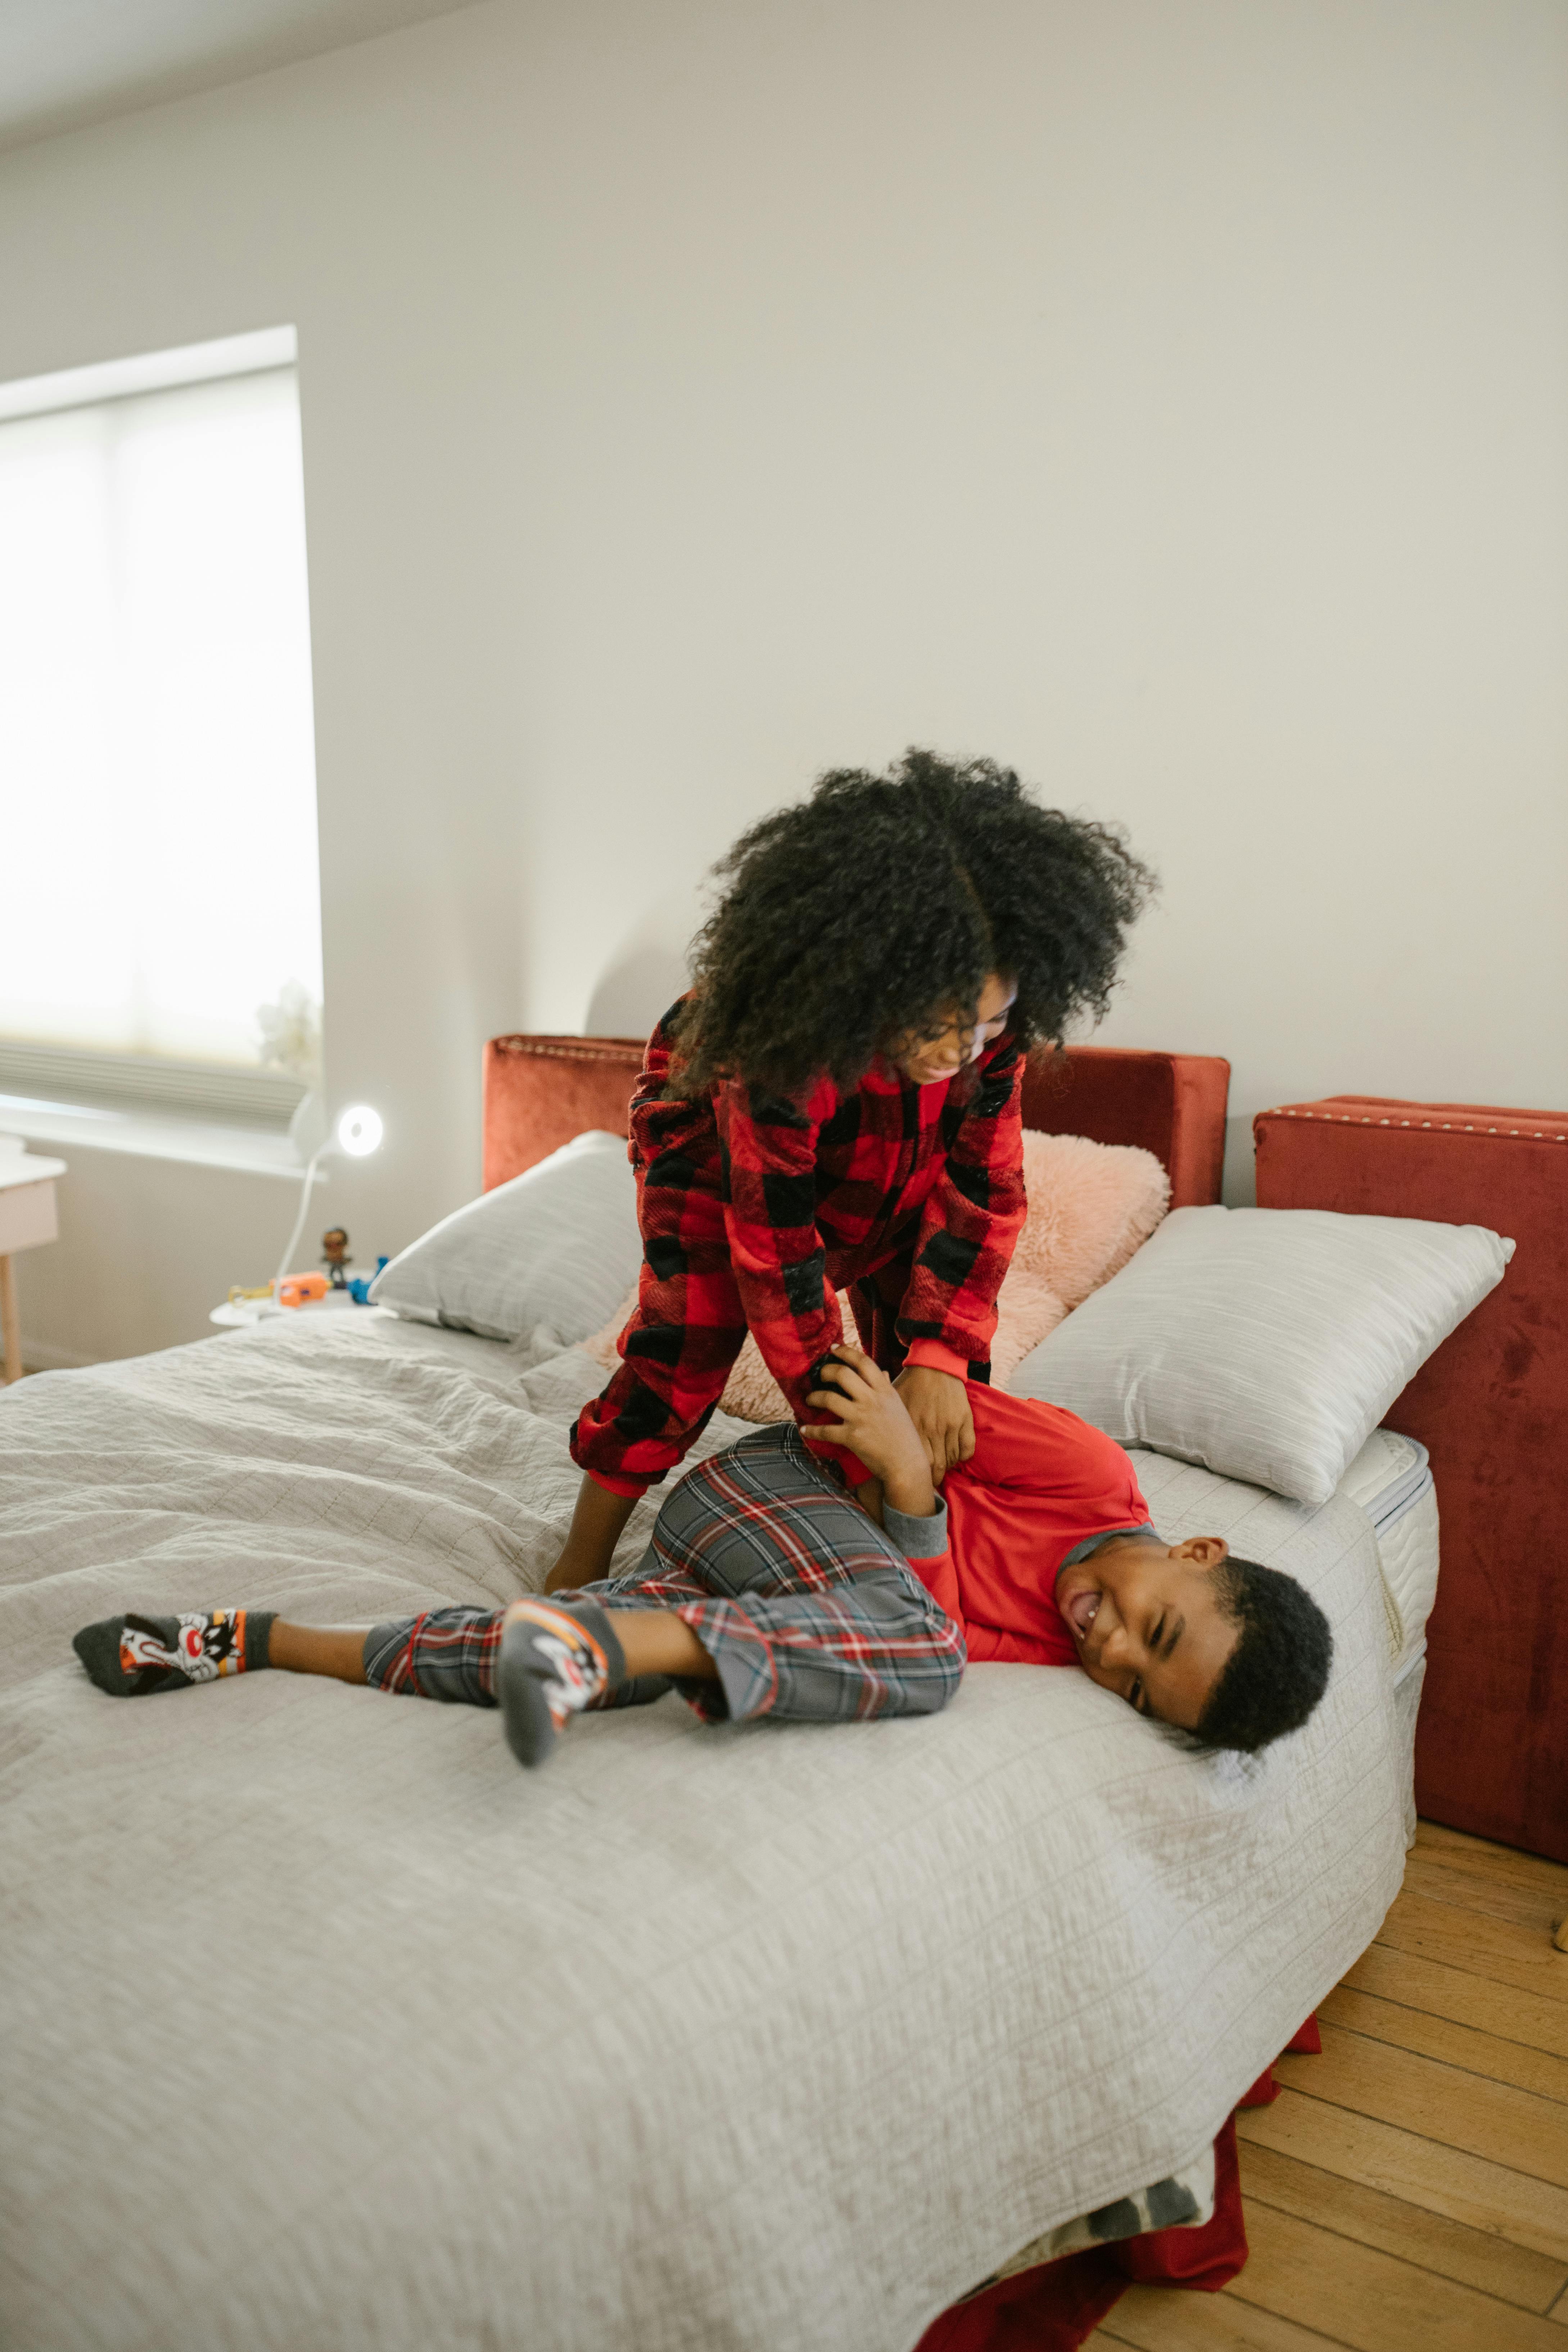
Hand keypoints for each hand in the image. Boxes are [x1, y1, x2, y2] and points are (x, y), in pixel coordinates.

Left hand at [800, 1344, 936, 1519]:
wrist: (907, 1465)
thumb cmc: (904, 1436)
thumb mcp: (898, 1406)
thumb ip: (886, 1388)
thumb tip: (880, 1372)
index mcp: (885, 1391)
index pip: (863, 1362)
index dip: (845, 1352)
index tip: (833, 1349)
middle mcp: (872, 1400)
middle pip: (842, 1374)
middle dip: (826, 1371)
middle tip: (819, 1375)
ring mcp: (861, 1418)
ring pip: (829, 1398)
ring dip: (814, 1397)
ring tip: (810, 1399)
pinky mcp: (852, 1437)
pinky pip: (825, 1430)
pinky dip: (812, 1430)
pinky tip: (805, 1429)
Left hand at [893, 1365, 974, 1480]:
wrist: (935, 1363)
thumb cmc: (911, 1382)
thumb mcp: (892, 1399)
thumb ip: (882, 1417)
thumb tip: (862, 1426)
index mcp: (911, 1425)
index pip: (916, 1461)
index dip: (916, 1475)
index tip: (913, 1480)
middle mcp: (931, 1428)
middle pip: (936, 1466)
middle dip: (933, 1479)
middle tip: (928, 1484)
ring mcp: (949, 1425)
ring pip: (951, 1459)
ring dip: (946, 1469)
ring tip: (941, 1472)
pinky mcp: (964, 1419)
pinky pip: (967, 1448)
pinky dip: (962, 1457)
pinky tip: (956, 1458)